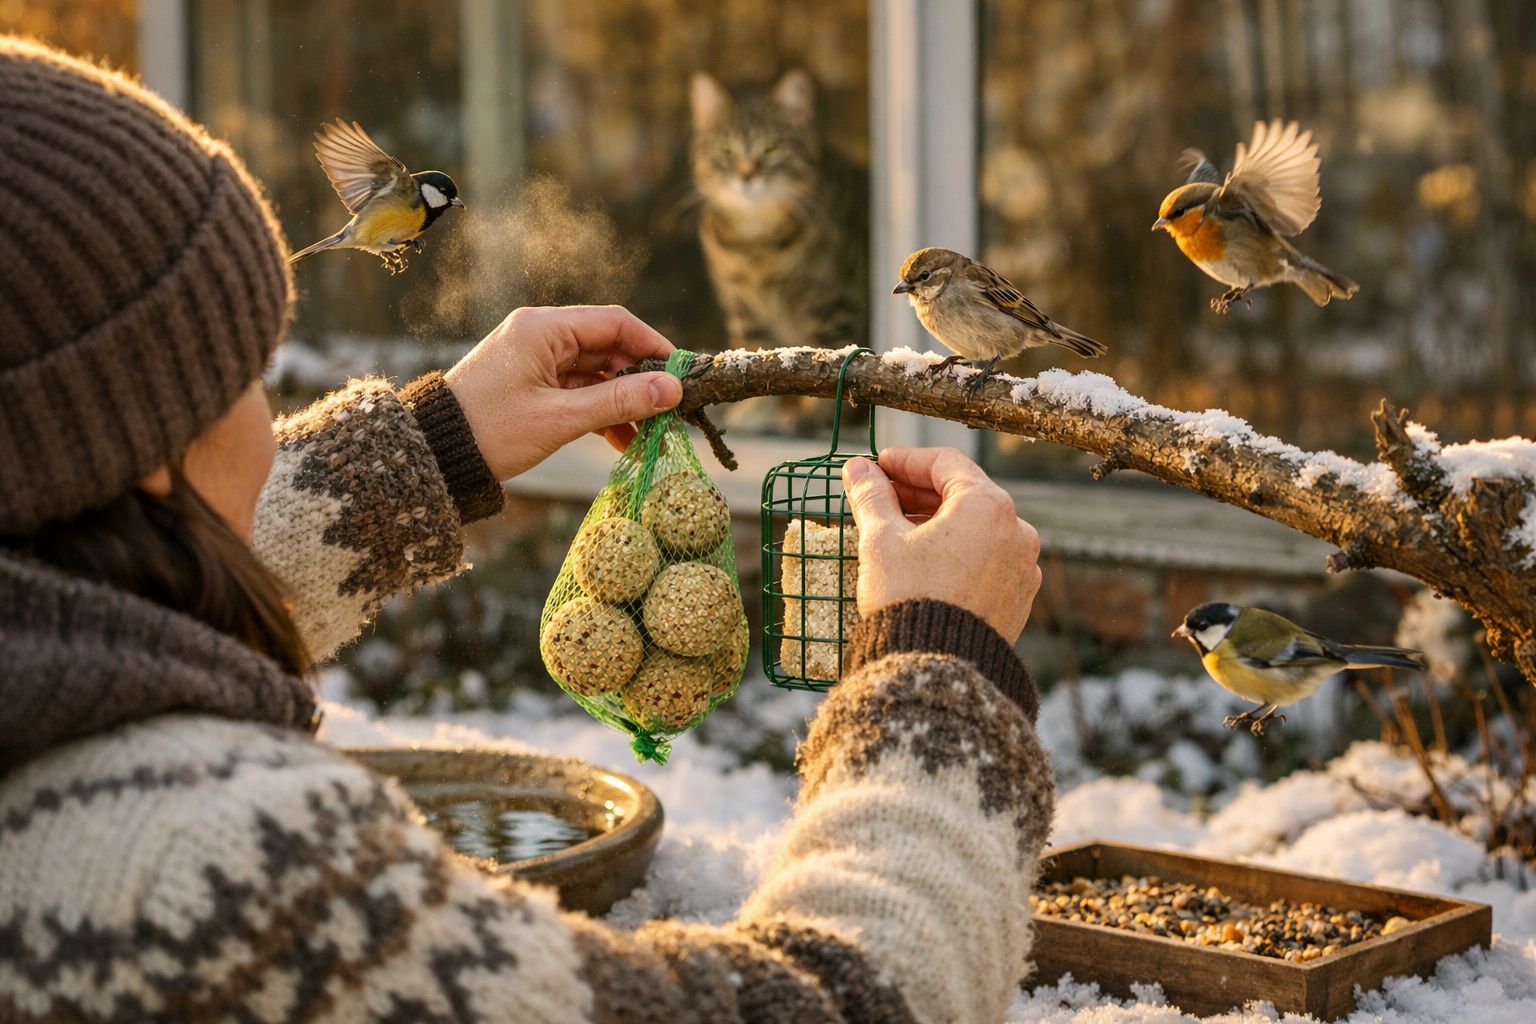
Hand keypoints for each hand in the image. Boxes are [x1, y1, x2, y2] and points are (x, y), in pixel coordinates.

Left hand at [443, 306, 682, 480]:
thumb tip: (672, 390)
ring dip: (623, 401)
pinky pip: (579, 391)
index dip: (654, 346)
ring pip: (596, 373)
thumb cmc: (491, 431)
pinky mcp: (533, 385)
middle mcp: (541, 335)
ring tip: (652, 434)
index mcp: (543, 328)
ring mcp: (536, 360)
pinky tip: (625, 440)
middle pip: (608, 347)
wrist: (435, 456)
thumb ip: (618, 401)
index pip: (615, 322)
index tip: (682, 374)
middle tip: (673, 410)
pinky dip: (602, 412)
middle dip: (641, 379)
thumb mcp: (560, 418)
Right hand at [841, 446, 1040, 643]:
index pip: (945, 463)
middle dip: (919, 494)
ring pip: (977, 528)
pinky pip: (987, 560)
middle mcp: (1017, 531)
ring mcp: (1022, 567)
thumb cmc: (909, 598)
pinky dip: (958, 552)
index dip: (906, 460)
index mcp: (988, 506)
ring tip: (898, 531)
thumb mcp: (881, 540)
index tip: (877, 466)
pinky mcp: (1019, 598)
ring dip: (938, 523)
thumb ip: (871, 496)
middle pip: (964, 494)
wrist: (936, 672)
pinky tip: (926, 563)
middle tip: (881, 496)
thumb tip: (858, 468)